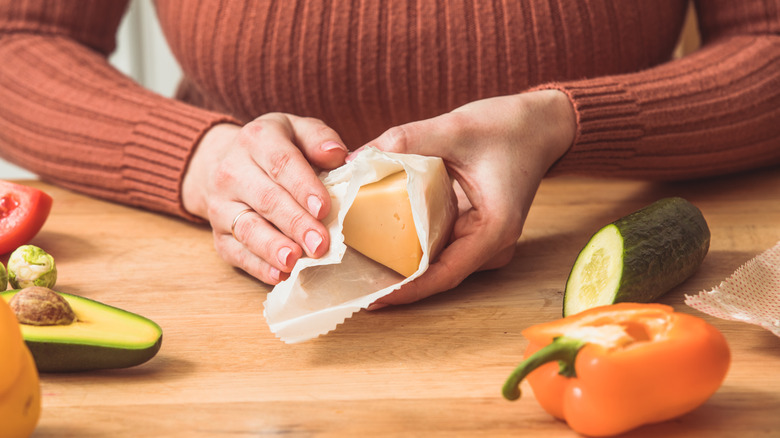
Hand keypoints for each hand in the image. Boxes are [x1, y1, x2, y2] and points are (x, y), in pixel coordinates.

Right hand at [182, 113, 347, 284]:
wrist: (227, 162)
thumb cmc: (277, 149)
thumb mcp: (297, 131)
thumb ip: (319, 138)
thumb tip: (338, 155)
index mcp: (257, 139)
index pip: (281, 163)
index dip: (304, 187)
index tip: (324, 208)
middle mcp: (232, 170)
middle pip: (267, 200)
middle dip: (295, 223)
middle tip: (320, 243)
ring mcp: (221, 205)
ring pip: (248, 228)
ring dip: (273, 248)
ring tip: (295, 260)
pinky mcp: (219, 234)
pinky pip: (236, 253)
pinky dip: (258, 267)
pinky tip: (279, 275)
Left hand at [357, 90, 575, 306]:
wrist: (540, 125)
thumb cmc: (509, 126)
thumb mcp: (456, 128)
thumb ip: (406, 140)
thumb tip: (355, 159)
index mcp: (495, 229)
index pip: (445, 274)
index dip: (406, 290)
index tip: (372, 299)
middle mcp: (492, 245)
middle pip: (437, 275)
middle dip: (395, 282)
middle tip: (352, 284)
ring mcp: (484, 241)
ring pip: (437, 264)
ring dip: (401, 267)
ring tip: (358, 268)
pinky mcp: (474, 232)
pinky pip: (439, 247)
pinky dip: (411, 248)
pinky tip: (379, 243)